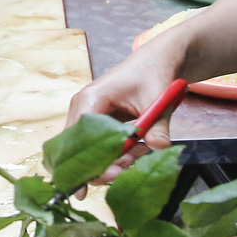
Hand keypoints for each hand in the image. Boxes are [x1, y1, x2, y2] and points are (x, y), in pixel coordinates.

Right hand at [65, 46, 182, 182]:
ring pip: (88, 150)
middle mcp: (82, 108)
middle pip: (78, 149)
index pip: (79, 138)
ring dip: (110, 161)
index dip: (91, 161)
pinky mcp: (96, 122)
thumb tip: (159, 147)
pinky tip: (133, 153)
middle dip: (100, 166)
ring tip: (137, 155)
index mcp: (90, 99)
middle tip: (125, 171)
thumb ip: (158, 126)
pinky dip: (114, 155)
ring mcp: (86, 115)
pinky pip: (97, 146)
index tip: (113, 175)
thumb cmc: (153, 74)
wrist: (157, 62)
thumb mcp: (158, 100)